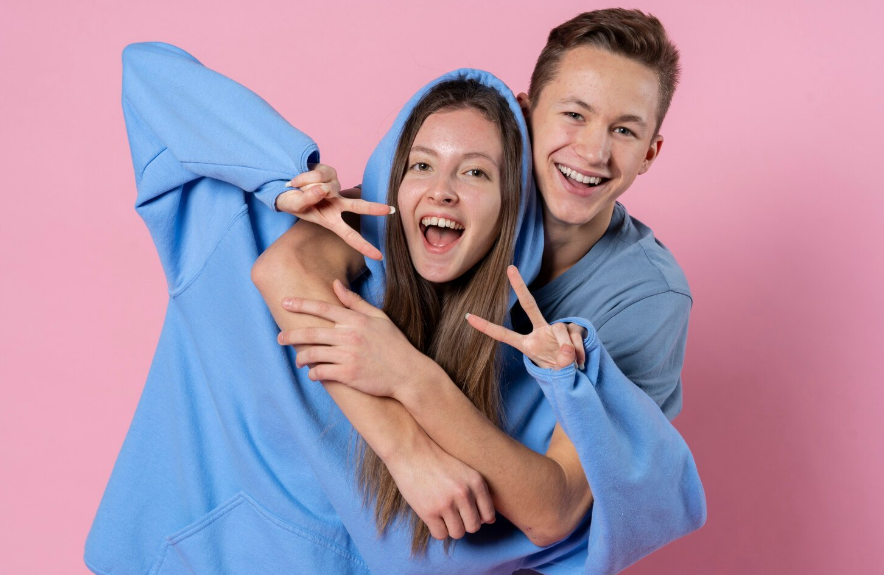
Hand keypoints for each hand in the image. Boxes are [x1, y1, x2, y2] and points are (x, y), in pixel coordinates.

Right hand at [275, 163, 393, 260]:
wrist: (286, 187)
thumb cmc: (293, 203)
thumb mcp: (294, 206)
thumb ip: (306, 199)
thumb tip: (323, 189)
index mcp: (331, 220)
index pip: (350, 236)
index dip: (364, 246)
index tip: (380, 256)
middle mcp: (337, 205)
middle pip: (357, 206)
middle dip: (373, 208)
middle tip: (390, 210)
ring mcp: (335, 189)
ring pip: (324, 186)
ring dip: (306, 186)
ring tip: (298, 189)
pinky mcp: (331, 174)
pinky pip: (318, 175)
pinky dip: (305, 177)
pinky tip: (301, 181)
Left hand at [277, 280, 436, 398]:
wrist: (408, 373)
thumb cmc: (394, 344)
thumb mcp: (379, 318)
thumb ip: (355, 301)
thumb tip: (335, 284)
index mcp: (357, 320)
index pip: (323, 308)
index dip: (301, 304)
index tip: (285, 302)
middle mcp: (351, 336)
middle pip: (312, 333)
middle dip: (291, 335)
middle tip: (280, 338)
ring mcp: (349, 356)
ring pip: (314, 354)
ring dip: (301, 358)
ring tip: (299, 360)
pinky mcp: (348, 375)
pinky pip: (322, 372)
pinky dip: (313, 373)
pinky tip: (313, 373)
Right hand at [385, 433, 495, 539]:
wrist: (410, 450)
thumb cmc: (437, 460)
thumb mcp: (464, 470)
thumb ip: (478, 492)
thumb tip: (490, 521)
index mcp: (476, 481)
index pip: (488, 515)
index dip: (478, 517)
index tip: (468, 511)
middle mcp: (464, 493)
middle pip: (474, 527)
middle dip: (465, 523)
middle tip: (454, 513)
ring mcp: (446, 503)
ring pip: (458, 533)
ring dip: (451, 527)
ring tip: (442, 514)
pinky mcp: (428, 511)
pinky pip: (441, 535)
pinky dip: (437, 529)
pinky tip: (433, 517)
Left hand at [466, 266, 586, 369]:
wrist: (577, 375)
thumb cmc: (559, 373)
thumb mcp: (556, 372)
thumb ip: (561, 362)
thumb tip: (568, 349)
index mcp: (527, 344)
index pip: (503, 334)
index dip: (486, 327)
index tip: (468, 317)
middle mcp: (540, 332)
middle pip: (529, 305)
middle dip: (519, 286)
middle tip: (510, 268)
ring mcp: (555, 328)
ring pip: (560, 329)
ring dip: (567, 348)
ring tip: (572, 363)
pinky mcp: (572, 328)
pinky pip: (574, 334)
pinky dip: (578, 349)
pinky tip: (580, 359)